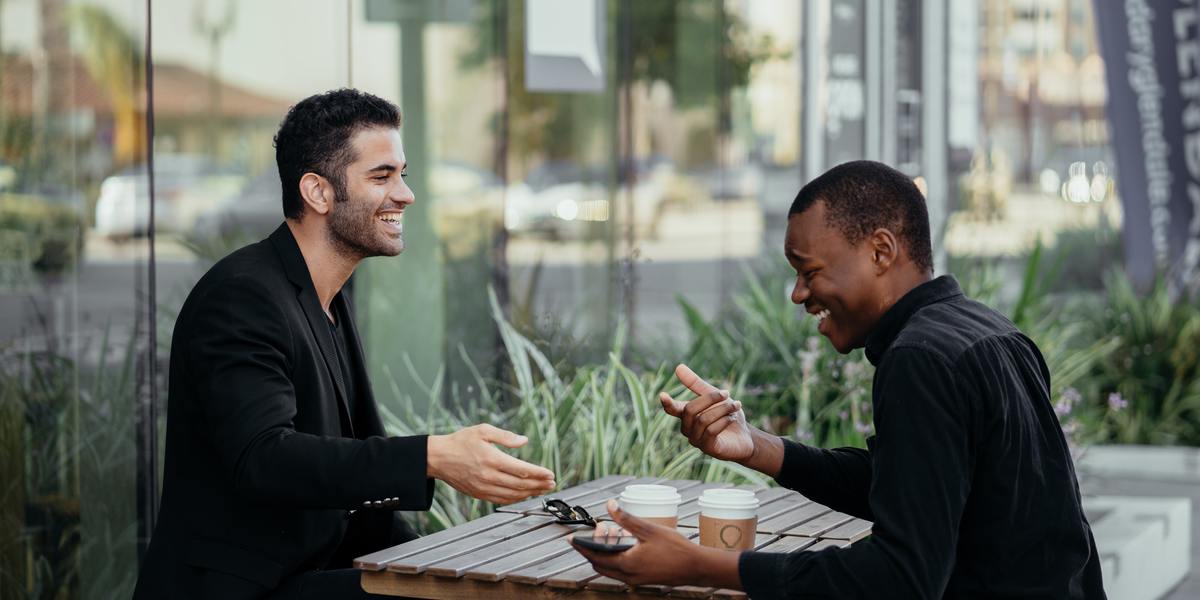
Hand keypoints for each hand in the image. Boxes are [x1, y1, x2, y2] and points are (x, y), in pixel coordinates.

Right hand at [426, 424, 555, 503]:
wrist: (438, 458)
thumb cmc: (460, 442)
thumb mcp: (483, 430)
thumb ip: (505, 436)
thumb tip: (524, 440)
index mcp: (491, 459)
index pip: (522, 469)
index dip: (539, 473)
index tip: (550, 474)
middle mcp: (489, 476)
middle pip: (521, 484)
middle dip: (539, 484)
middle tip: (552, 483)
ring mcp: (483, 487)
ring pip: (513, 495)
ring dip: (530, 493)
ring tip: (542, 489)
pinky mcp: (479, 494)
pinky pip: (502, 500)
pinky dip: (516, 498)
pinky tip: (524, 494)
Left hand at [571, 499, 741, 588]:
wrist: (696, 568)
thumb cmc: (675, 548)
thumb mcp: (649, 529)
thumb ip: (626, 518)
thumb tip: (609, 505)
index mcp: (626, 564)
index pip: (595, 557)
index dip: (581, 547)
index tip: (571, 539)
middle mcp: (628, 576)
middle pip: (600, 565)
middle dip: (593, 548)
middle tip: (598, 529)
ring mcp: (635, 580)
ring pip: (610, 568)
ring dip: (606, 552)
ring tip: (612, 532)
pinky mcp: (642, 579)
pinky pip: (621, 570)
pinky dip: (616, 557)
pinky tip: (625, 542)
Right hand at [660, 363, 754, 462]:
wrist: (746, 436)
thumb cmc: (728, 415)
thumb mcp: (715, 396)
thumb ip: (696, 384)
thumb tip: (678, 367)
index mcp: (687, 415)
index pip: (672, 409)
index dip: (667, 403)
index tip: (663, 395)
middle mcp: (688, 429)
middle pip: (690, 410)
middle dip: (710, 398)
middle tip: (727, 393)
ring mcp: (696, 440)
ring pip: (703, 420)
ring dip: (722, 409)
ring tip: (736, 406)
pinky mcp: (708, 449)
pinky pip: (711, 431)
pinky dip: (724, 421)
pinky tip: (733, 417)